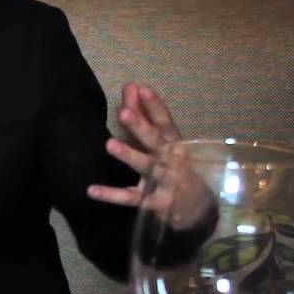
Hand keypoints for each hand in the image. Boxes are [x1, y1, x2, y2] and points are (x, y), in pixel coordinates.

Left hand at [88, 82, 182, 206]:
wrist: (201, 207)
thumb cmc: (178, 165)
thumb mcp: (166, 141)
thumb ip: (146, 114)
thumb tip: (131, 86)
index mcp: (175, 144)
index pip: (165, 122)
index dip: (154, 106)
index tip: (141, 88)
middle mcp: (172, 160)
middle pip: (156, 141)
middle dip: (141, 126)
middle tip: (124, 112)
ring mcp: (165, 182)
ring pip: (146, 166)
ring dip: (129, 155)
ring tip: (109, 144)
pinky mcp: (154, 202)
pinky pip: (130, 198)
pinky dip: (112, 195)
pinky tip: (91, 190)